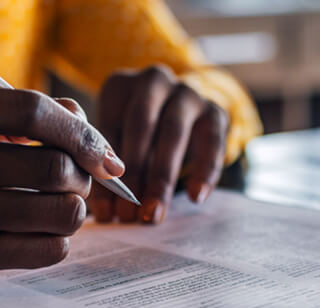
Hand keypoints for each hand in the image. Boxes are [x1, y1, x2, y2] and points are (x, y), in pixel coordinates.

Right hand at [0, 87, 125, 280]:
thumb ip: (26, 113)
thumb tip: (90, 135)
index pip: (31, 112)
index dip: (80, 131)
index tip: (101, 151)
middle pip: (52, 167)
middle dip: (82, 173)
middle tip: (76, 177)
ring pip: (60, 212)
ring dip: (75, 207)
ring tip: (60, 202)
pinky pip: (49, 249)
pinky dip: (58, 237)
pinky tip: (39, 228)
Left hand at [91, 65, 229, 223]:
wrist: (184, 114)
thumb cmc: (138, 136)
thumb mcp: (117, 142)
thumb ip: (108, 169)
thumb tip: (106, 212)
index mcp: (119, 86)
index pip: (107, 129)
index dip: (104, 172)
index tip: (105, 212)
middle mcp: (153, 81)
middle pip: (141, 125)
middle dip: (134, 174)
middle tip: (128, 215)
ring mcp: (187, 92)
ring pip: (173, 132)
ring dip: (162, 177)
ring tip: (154, 213)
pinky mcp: (215, 110)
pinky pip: (212, 141)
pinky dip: (204, 171)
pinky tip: (195, 197)